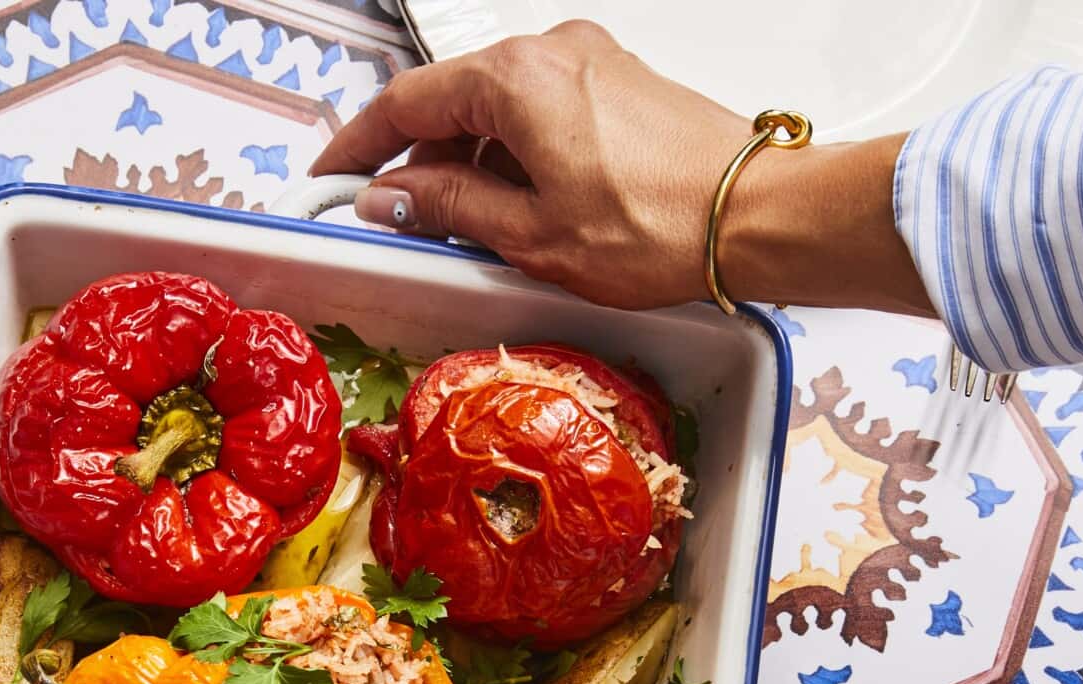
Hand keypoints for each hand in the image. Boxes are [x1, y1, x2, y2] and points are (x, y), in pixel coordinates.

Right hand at [311, 22, 929, 317]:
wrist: (751, 216)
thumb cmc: (653, 227)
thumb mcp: (528, 234)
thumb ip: (447, 207)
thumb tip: (389, 198)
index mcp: (515, 79)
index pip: (407, 103)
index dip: (359, 146)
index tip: (331, 178)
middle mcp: (549, 50)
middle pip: (451, 100)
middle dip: (415, 160)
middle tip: (394, 220)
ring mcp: (587, 60)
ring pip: (495, 106)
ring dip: (465, 160)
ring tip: (460, 227)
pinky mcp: (615, 81)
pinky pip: (536, 109)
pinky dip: (508, 151)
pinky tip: (512, 204)